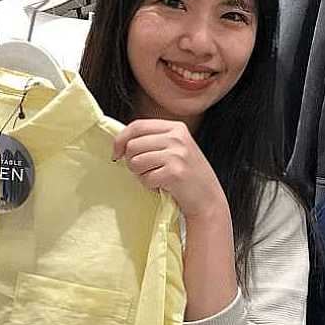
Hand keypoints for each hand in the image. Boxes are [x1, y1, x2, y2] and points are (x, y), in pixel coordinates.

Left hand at [112, 119, 227, 220]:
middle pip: (133, 145)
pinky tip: (163, 186)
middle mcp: (177, 138)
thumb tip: (121, 142)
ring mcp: (177, 154)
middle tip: (146, 171)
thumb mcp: (175, 149)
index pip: (137, 125)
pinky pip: (145, 178)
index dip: (121, 139)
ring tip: (157, 178)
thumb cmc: (187, 176)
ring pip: (136, 162)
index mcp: (176, 128)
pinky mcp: (175, 172)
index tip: (116, 153)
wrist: (208, 199)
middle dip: (132, 162)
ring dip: (141, 175)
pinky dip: (149, 186)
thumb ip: (153, 141)